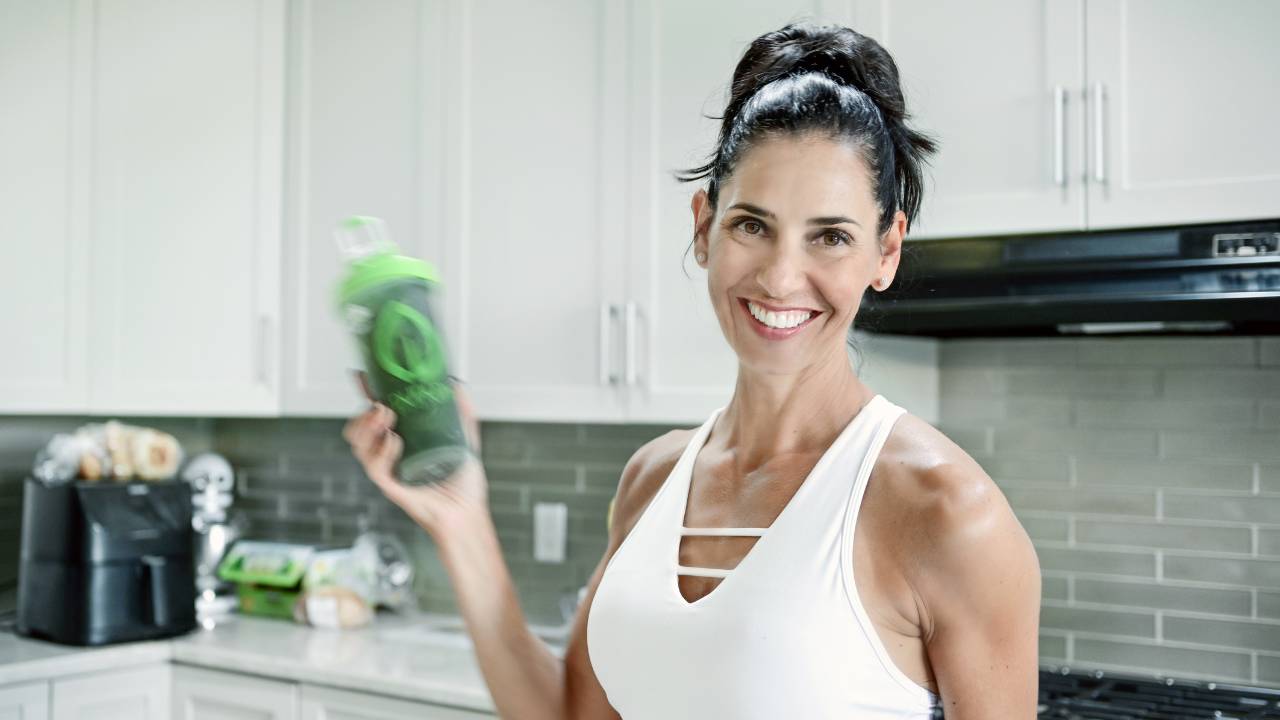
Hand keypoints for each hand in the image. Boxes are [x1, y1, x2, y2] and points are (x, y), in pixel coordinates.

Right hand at [342, 372, 489, 537]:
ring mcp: (389, 470)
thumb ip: (462, 412)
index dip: (366, 396)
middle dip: (363, 414)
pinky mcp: (392, 487)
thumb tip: (457, 385)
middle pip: (357, 431)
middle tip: (382, 406)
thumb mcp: (465, 439)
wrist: (468, 512)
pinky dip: (382, 452)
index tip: (364, 378)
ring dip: (367, 428)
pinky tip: (395, 441)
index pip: (376, 416)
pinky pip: (375, 469)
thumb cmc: (464, 483)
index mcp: (402, 440)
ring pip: (358, 447)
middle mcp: (390, 454)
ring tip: (386, 417)